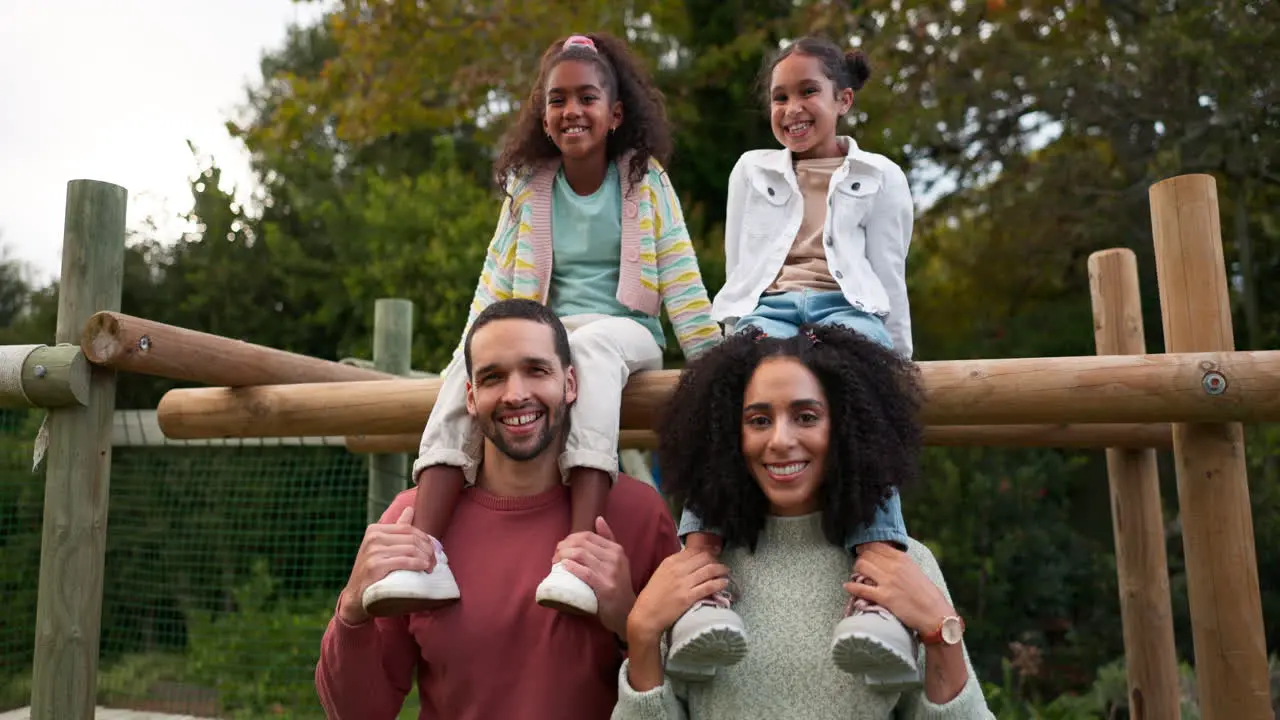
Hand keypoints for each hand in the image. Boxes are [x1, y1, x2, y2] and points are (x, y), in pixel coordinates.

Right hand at [337, 506, 436, 625]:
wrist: (356, 596)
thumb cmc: (373, 571)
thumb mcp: (382, 547)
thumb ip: (397, 529)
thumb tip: (410, 509)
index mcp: (375, 529)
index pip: (408, 528)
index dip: (425, 538)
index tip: (433, 550)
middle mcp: (373, 538)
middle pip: (411, 538)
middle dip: (428, 549)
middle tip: (435, 561)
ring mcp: (373, 551)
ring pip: (410, 549)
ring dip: (426, 558)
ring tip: (431, 567)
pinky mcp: (375, 566)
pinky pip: (405, 561)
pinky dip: (418, 564)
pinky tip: (424, 568)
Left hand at [555, 517, 634, 637]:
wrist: (627, 611)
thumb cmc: (617, 585)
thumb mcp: (617, 560)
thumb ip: (608, 540)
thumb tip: (598, 519)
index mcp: (616, 549)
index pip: (588, 535)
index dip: (570, 538)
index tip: (560, 547)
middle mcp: (616, 558)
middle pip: (582, 544)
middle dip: (563, 547)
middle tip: (554, 556)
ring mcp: (612, 572)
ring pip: (581, 555)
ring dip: (563, 556)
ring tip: (555, 563)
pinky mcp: (606, 587)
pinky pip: (585, 573)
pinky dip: (571, 567)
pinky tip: (563, 567)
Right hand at [626, 547, 728, 646]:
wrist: (647, 615)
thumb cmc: (653, 596)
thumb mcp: (661, 573)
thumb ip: (675, 566)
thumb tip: (692, 561)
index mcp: (670, 562)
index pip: (694, 551)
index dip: (707, 552)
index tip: (713, 556)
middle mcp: (678, 569)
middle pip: (704, 558)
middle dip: (716, 560)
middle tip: (721, 565)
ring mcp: (684, 583)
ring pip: (709, 570)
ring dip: (721, 570)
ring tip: (726, 572)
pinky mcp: (689, 597)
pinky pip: (709, 586)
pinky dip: (720, 583)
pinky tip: (724, 583)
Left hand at [845, 543, 955, 635]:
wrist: (935, 614)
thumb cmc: (927, 594)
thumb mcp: (914, 571)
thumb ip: (900, 563)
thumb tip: (885, 558)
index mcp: (902, 558)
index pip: (876, 546)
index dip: (866, 549)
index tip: (862, 553)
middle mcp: (894, 567)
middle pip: (866, 555)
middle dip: (859, 559)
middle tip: (859, 567)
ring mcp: (888, 581)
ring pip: (861, 567)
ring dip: (855, 571)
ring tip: (856, 576)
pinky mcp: (884, 597)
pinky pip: (861, 589)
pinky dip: (851, 587)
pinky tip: (847, 586)